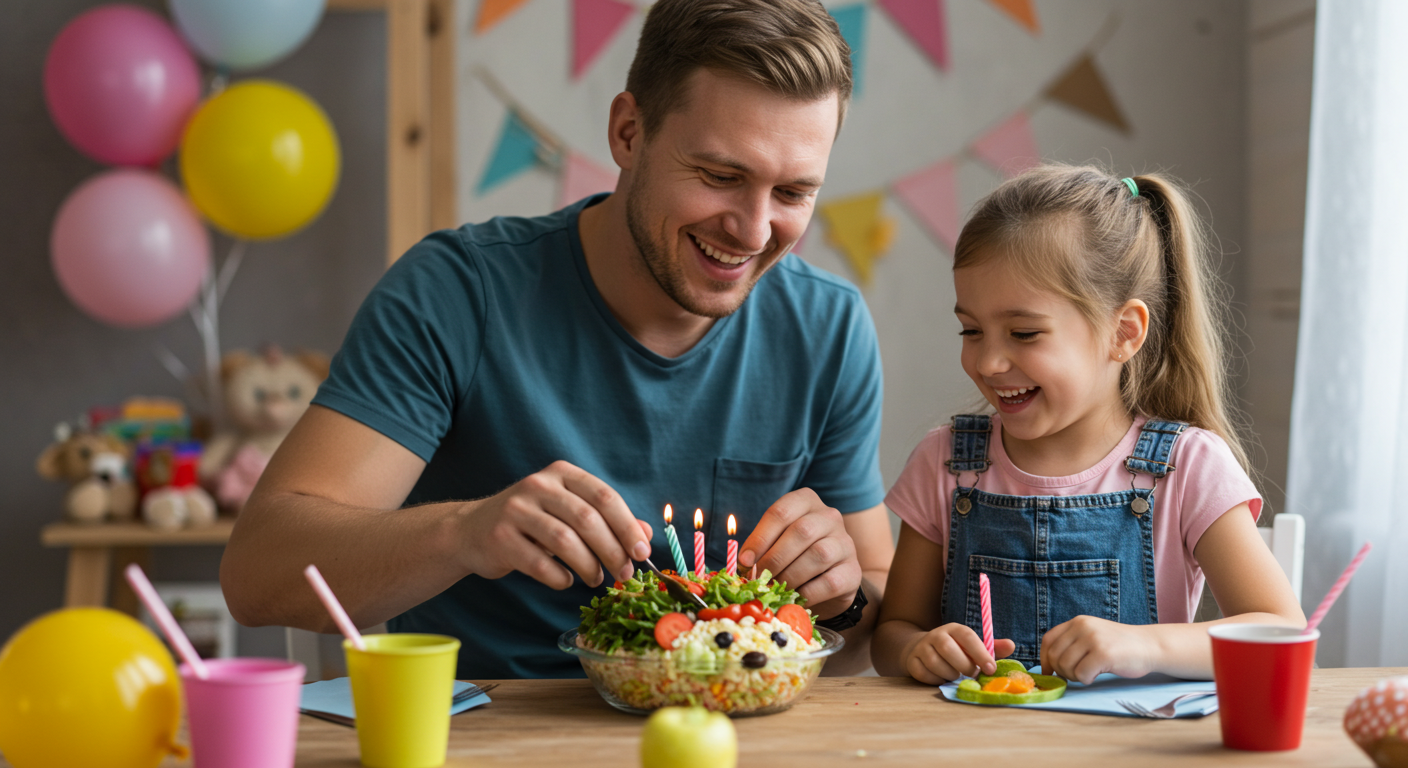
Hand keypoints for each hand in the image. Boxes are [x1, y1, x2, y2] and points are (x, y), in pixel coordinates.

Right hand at [457, 460, 652, 589]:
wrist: (471, 530)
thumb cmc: (531, 522)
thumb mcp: (568, 512)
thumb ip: (606, 521)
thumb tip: (645, 535)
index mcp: (561, 473)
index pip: (604, 496)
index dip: (627, 526)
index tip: (642, 552)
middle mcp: (538, 486)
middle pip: (587, 520)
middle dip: (612, 551)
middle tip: (624, 574)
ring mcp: (516, 510)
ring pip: (565, 541)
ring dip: (589, 567)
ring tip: (596, 580)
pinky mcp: (500, 537)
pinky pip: (540, 564)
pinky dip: (560, 578)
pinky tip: (566, 581)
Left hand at [738, 488, 858, 619]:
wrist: (832, 579)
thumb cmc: (796, 556)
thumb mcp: (778, 543)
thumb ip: (763, 548)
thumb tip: (744, 564)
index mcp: (806, 502)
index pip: (781, 512)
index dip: (759, 538)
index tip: (745, 561)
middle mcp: (829, 517)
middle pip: (801, 531)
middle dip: (775, 558)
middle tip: (760, 579)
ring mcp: (845, 543)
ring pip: (818, 555)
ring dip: (791, 576)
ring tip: (777, 589)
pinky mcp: (853, 572)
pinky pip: (829, 582)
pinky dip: (807, 594)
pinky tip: (796, 598)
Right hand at [904, 623, 1015, 683]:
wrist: (922, 649)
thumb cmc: (955, 650)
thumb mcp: (973, 646)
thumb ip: (992, 647)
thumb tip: (1011, 645)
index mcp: (954, 629)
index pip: (967, 636)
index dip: (980, 653)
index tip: (991, 669)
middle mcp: (936, 635)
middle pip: (949, 649)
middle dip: (964, 666)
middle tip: (972, 674)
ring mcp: (921, 648)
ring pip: (936, 663)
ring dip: (950, 674)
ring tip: (956, 675)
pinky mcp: (912, 661)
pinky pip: (924, 674)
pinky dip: (936, 680)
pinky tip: (942, 678)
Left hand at [1040, 616, 1156, 683]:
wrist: (1150, 646)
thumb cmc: (1119, 646)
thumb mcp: (1092, 636)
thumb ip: (1072, 644)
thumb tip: (1048, 667)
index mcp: (1077, 622)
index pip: (1048, 640)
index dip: (1044, 659)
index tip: (1049, 672)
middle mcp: (1082, 627)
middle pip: (1054, 656)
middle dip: (1062, 671)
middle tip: (1078, 674)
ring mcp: (1093, 639)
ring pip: (1065, 667)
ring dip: (1075, 677)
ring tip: (1090, 673)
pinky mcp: (1103, 654)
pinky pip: (1081, 675)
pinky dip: (1087, 680)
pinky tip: (1098, 675)